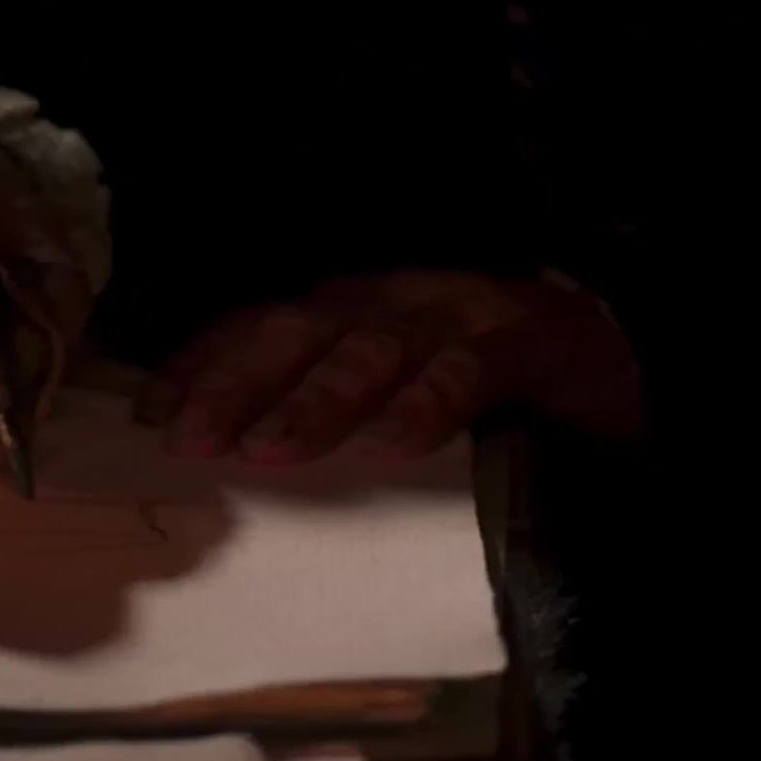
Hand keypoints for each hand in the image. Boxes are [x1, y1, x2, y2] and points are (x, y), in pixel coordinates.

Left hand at [135, 270, 642, 461]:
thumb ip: (321, 408)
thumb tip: (232, 458)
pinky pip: (464, 372)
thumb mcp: (386, 388)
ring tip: (268, 450)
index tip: (147, 413)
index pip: (257, 326)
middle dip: (234, 383)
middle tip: (189, 441)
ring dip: (314, 400)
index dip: (200, 364)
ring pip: (369, 351)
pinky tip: (392, 444)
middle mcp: (387, 303)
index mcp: (347, 312)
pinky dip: (425, 405)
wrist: (614, 351)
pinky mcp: (521, 343)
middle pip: (295, 332)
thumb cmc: (479, 383)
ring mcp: (453, 317)